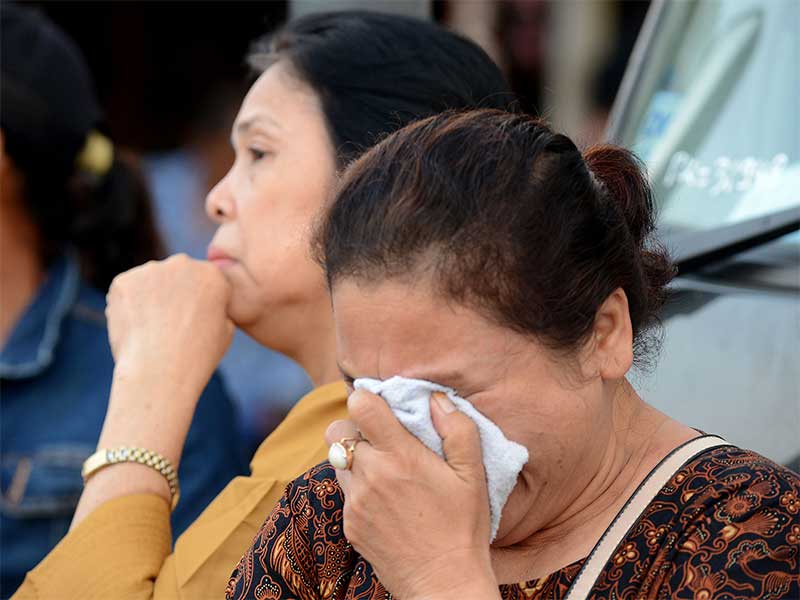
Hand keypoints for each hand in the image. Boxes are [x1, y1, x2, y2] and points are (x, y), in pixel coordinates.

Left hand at [71, 255, 234, 526]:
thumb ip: (218, 311)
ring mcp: (151, 271)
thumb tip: (207, 302)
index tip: (191, 329)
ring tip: (151, 338)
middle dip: (175, 299)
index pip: (208, 279)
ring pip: (151, 282)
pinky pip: (128, 290)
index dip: (198, 307)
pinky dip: (129, 307)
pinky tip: (134, 333)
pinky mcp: (123, 282)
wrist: (159, 384)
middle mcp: (184, 265)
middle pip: (179, 275)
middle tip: (171, 334)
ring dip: (151, 302)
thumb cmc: (199, 370)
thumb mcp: (225, 337)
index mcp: (214, 278)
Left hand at [325, 390, 499, 599]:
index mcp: (400, 456)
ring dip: (355, 458)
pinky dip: (359, 489)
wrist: (443, 582)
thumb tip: (436, 397)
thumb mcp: (473, 474)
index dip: (367, 399)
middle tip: (380, 439)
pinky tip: (387, 503)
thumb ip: (457, 428)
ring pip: (337, 461)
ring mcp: (355, 502)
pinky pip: (345, 493)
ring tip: (386, 471)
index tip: (383, 407)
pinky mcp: (349, 525)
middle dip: (354, 427)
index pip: (360, 406)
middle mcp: (370, 475)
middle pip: (337, 430)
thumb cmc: (463, 526)